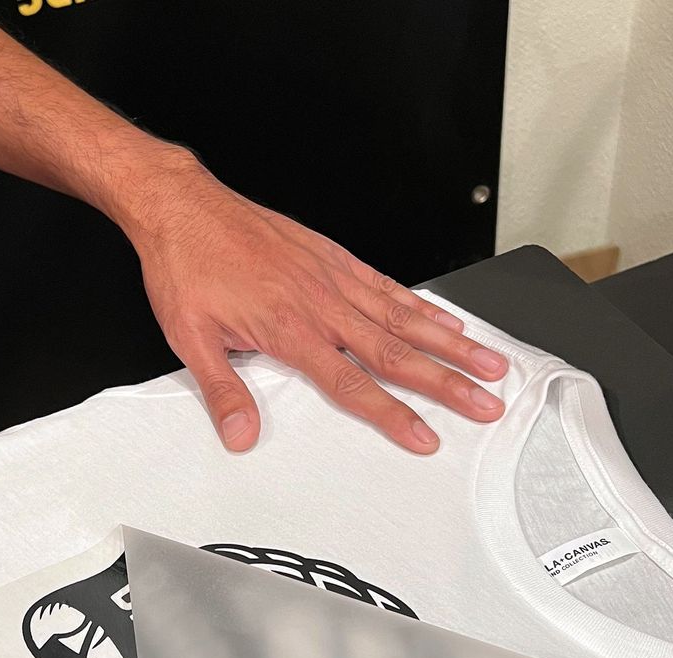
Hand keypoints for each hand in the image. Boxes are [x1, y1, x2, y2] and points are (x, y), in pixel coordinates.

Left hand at [123, 157, 508, 453]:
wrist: (182, 206)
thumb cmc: (187, 267)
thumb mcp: (190, 339)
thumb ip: (223, 391)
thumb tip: (241, 435)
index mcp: (290, 329)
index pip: (353, 384)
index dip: (393, 414)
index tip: (425, 436)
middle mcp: (321, 303)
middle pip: (396, 352)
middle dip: (446, 382)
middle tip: (485, 403)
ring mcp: (332, 278)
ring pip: (404, 316)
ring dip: (450, 343)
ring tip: (490, 361)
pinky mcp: (333, 256)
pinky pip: (387, 285)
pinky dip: (421, 304)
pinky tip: (445, 319)